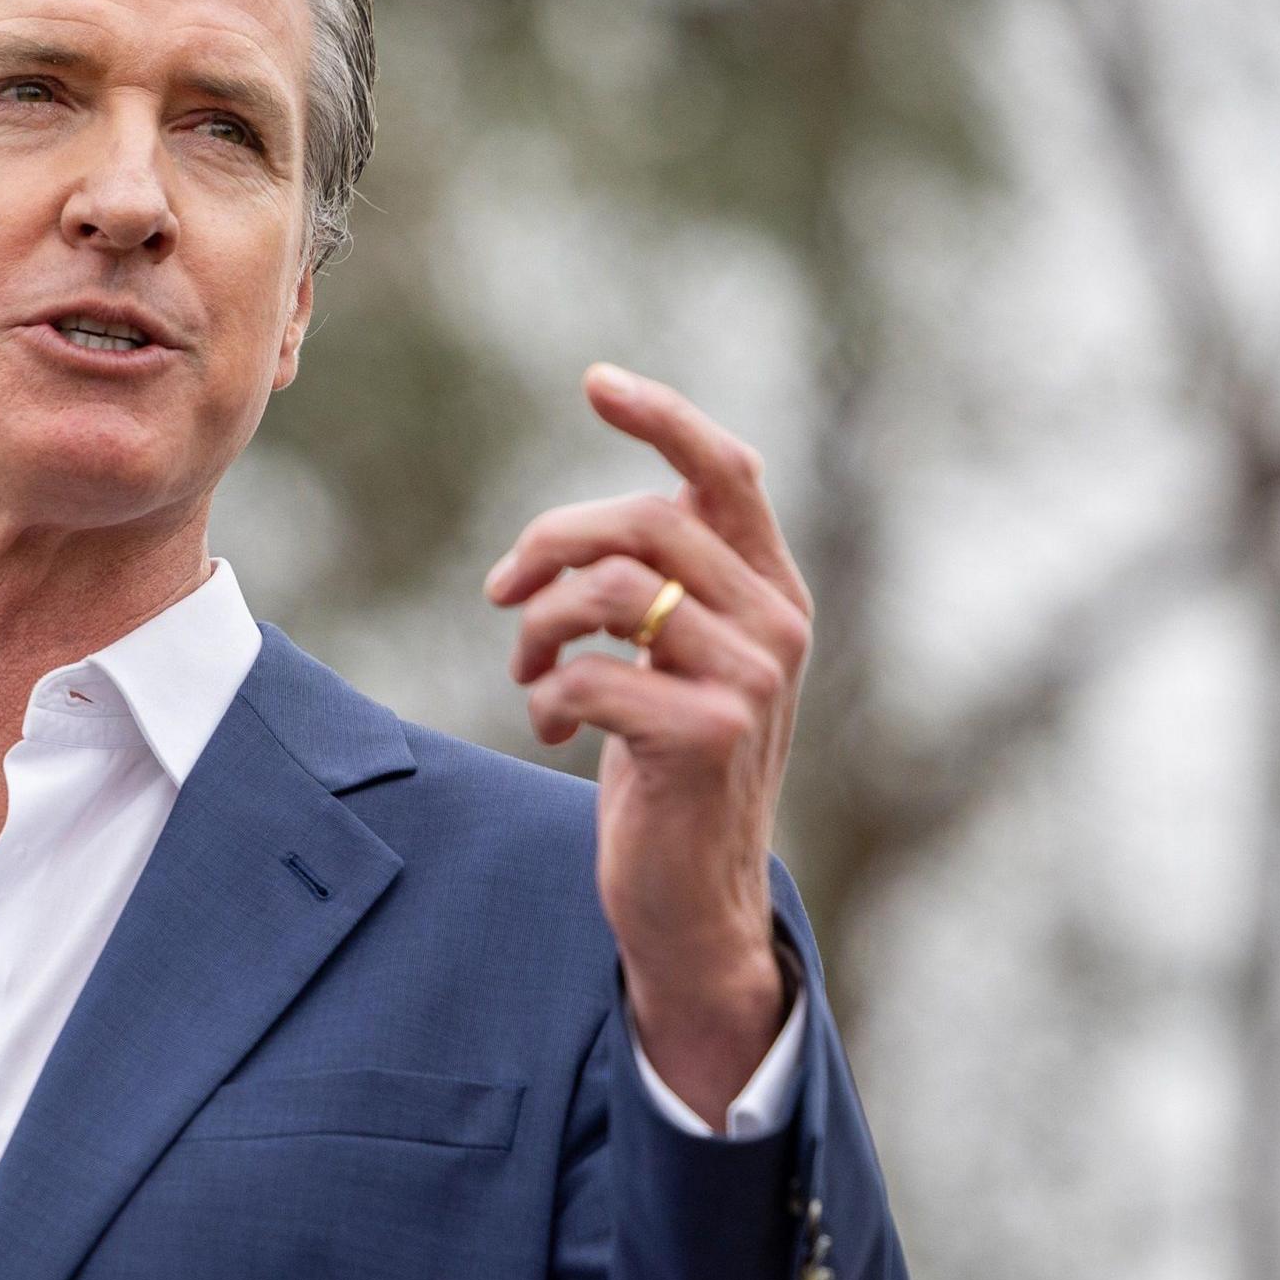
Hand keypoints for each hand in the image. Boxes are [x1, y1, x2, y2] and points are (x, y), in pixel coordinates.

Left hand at [484, 364, 810, 1124]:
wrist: (691, 896)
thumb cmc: (667, 769)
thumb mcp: (676, 663)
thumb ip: (660, 590)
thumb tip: (572, 540)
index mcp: (771, 590)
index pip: (726, 471)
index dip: (661, 418)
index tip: (594, 383)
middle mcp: (776, 625)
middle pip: (643, 522)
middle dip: (549, 545)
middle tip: (502, 591)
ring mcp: (752, 681)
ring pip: (610, 590)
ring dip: (539, 626)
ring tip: (528, 673)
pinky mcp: (710, 736)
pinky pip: (592, 673)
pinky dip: (550, 695)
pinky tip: (554, 726)